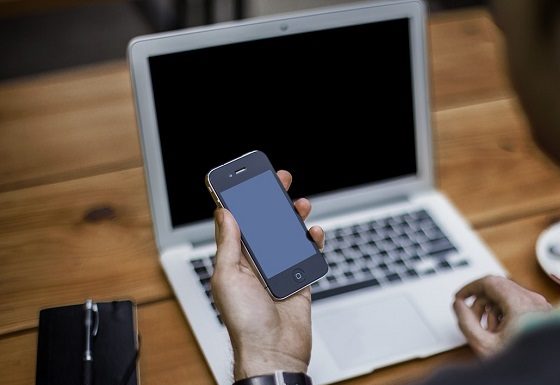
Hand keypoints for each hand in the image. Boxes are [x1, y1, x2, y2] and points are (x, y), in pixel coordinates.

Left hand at [211, 170, 324, 378]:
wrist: (274, 352)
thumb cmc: (245, 322)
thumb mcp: (228, 277)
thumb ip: (229, 244)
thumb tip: (224, 213)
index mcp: (235, 260)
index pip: (238, 222)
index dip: (241, 199)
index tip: (247, 179)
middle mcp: (256, 263)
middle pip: (265, 223)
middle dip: (272, 200)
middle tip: (280, 180)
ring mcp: (279, 270)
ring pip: (288, 235)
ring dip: (294, 217)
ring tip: (301, 204)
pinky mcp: (299, 279)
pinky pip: (307, 254)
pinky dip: (312, 241)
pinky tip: (313, 233)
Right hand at [452, 275, 551, 356]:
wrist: (546, 374)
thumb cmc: (524, 363)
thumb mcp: (485, 345)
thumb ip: (466, 322)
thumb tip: (459, 305)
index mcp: (520, 304)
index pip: (489, 282)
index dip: (470, 288)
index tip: (460, 297)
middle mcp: (534, 300)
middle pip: (498, 288)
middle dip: (480, 302)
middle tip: (471, 318)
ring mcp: (541, 306)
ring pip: (508, 296)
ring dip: (493, 309)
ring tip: (489, 330)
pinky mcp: (544, 313)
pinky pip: (519, 304)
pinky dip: (505, 313)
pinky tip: (502, 331)